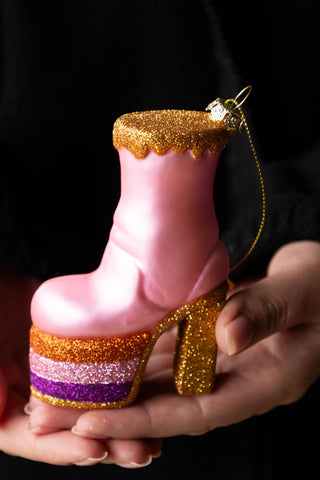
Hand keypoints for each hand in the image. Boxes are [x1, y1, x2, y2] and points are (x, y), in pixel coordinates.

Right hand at [0, 267, 161, 466]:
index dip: (61, 448)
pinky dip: (126, 383)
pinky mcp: (80, 359)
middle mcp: (32, 400)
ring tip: (154, 439)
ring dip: (121, 424)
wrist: (0, 287)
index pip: (31, 438)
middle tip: (138, 452)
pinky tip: (156, 390)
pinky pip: (104, 373)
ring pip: (92, 406)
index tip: (94, 451)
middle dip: (104, 443)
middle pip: (68, 430)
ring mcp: (58, 380)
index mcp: (3, 408)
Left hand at [28, 241, 319, 442]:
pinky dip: (143, 356)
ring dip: (124, 386)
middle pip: (172, 406)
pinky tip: (112, 353)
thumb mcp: (305, 292)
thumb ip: (268, 312)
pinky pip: (175, 355)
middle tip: (63, 416)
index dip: (143, 421)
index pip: (196, 412)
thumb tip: (224, 337)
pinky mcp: (216, 340)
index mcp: (267, 380)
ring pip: (168, 382)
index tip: (92, 424)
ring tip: (75, 390)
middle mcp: (240, 378)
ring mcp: (227, 360)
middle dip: (118, 413)